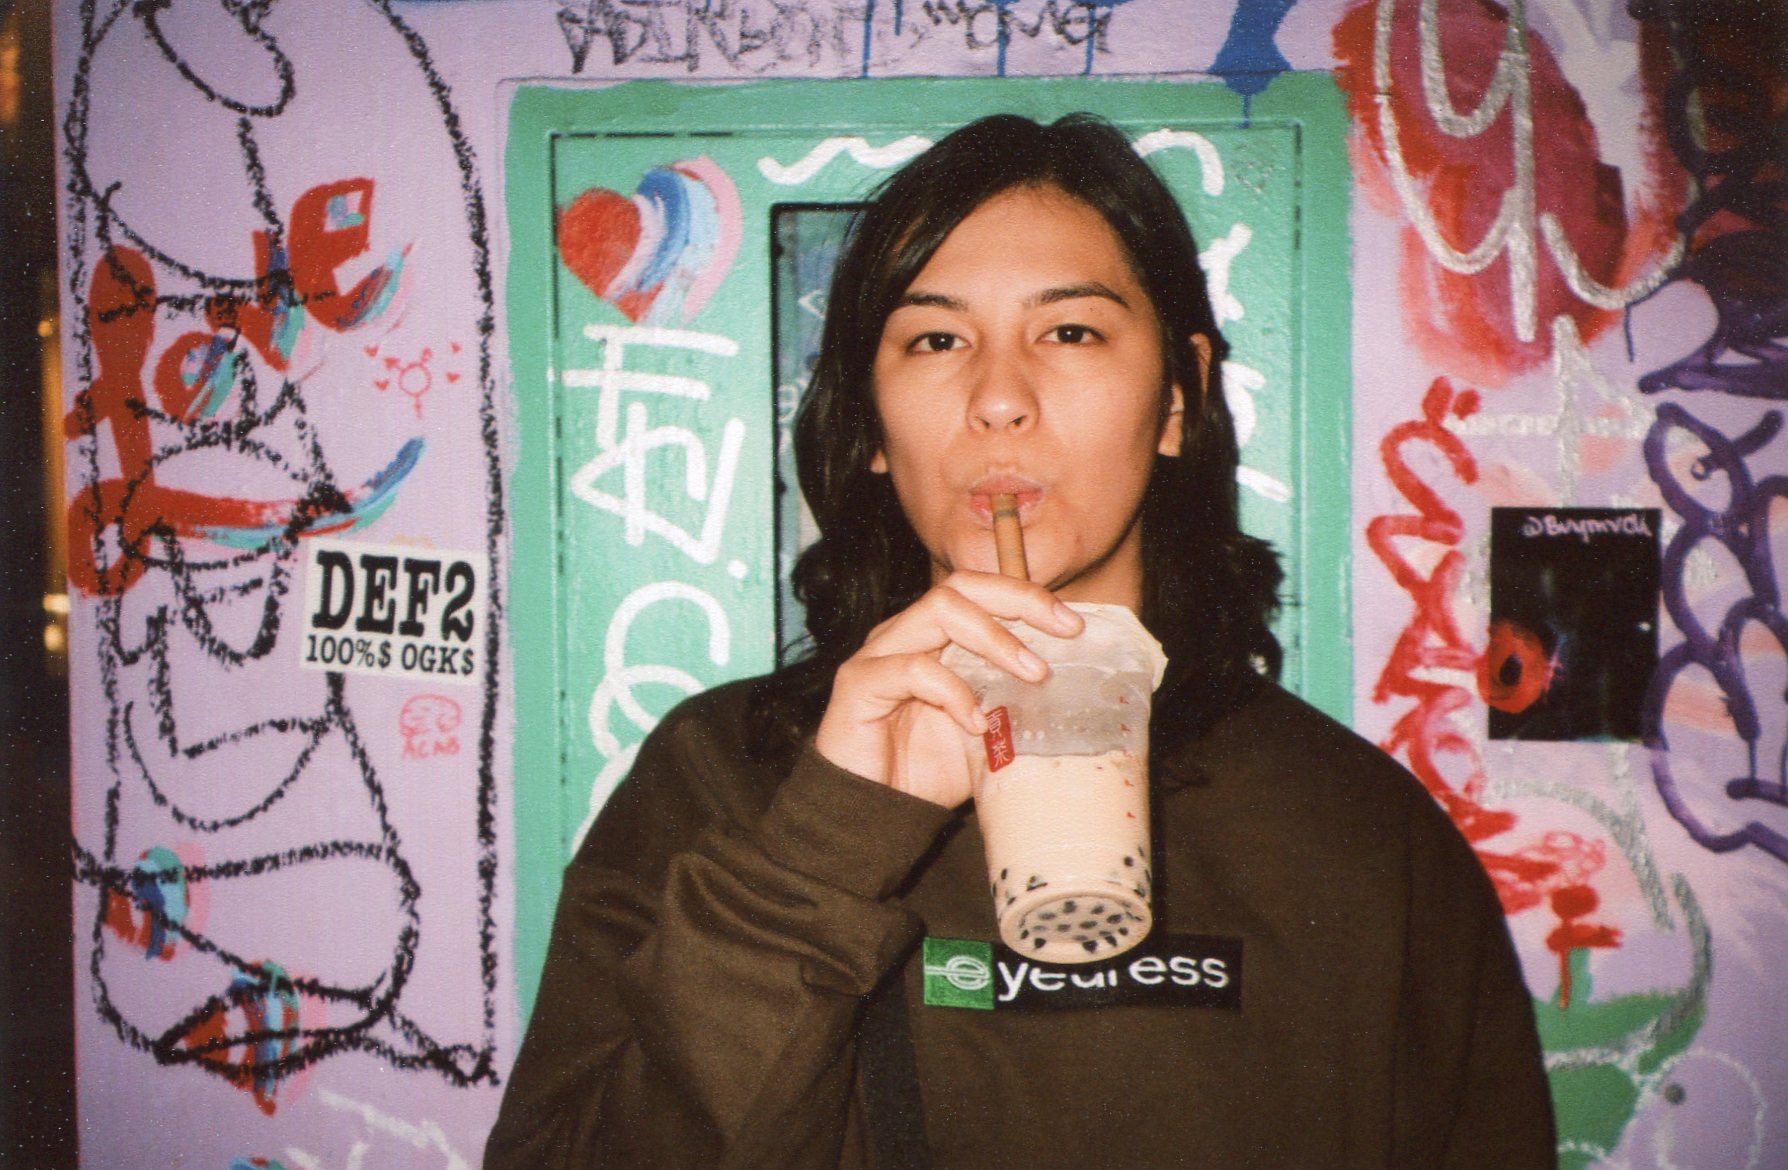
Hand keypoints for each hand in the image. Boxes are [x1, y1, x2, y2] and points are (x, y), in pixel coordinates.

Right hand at [814, 572, 1082, 806]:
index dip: (1026, 597)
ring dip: (994, 639)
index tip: (1073, 625)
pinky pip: (912, 669)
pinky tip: (977, 723)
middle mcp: (902, 634)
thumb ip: (1013, 702)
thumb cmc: (926, 769)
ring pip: (938, 611)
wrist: (872, 816)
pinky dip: (953, 691)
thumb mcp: (986, 730)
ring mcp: (878, 654)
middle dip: (1017, 601)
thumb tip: (1074, 691)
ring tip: (1032, 674)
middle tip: (1061, 632)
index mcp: (931, 637)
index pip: (978, 591)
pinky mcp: (860, 683)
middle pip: (959, 587)